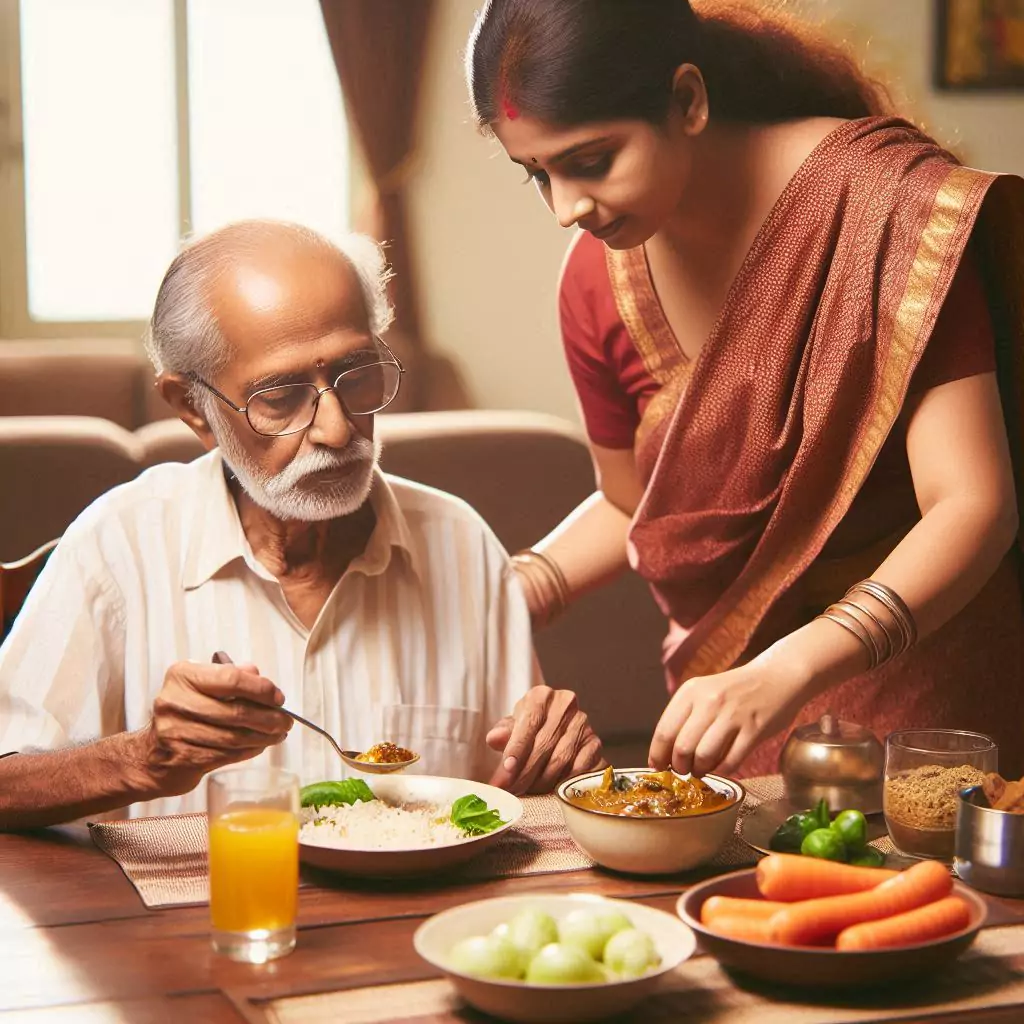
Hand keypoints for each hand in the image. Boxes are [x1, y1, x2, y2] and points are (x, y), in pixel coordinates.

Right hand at [134, 661, 292, 796]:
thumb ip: (230, 676)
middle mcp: (174, 701)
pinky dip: (249, 751)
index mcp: (182, 675)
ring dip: (263, 737)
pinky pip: (226, 755)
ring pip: (233, 736)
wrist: (149, 755)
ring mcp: (175, 731)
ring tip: (278, 735)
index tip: (278, 698)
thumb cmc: (184, 713)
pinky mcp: (182, 758)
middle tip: (286, 721)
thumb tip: (258, 674)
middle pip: (235, 711)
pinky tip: (259, 746)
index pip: (231, 678)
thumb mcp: (201, 685)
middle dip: (269, 717)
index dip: (261, 689)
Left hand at [486, 685, 604, 794]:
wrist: (557, 730)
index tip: (504, 773)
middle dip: (524, 773)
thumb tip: (494, 738)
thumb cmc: (530, 729)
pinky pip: (579, 768)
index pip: (528, 724)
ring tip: (526, 793)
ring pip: (560, 759)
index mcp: (541, 696)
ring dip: (541, 782)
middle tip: (511, 791)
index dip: (515, 751)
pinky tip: (550, 790)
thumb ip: (504, 733)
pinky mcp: (595, 742)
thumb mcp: (513, 727)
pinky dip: (563, 782)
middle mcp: (565, 705)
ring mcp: (582, 723)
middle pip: (544, 744)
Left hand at [648, 658, 805, 777]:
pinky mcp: (754, 730)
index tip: (657, 767)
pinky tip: (721, 767)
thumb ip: (685, 717)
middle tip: (683, 770)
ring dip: (699, 770)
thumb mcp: (704, 693)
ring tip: (701, 770)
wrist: (777, 676)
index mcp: (691, 691)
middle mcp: (709, 701)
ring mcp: (733, 715)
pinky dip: (722, 771)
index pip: (664, 731)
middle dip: (679, 767)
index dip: (657, 755)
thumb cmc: (735, 690)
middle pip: (682, 748)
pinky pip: (730, 762)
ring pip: (704, 756)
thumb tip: (664, 753)